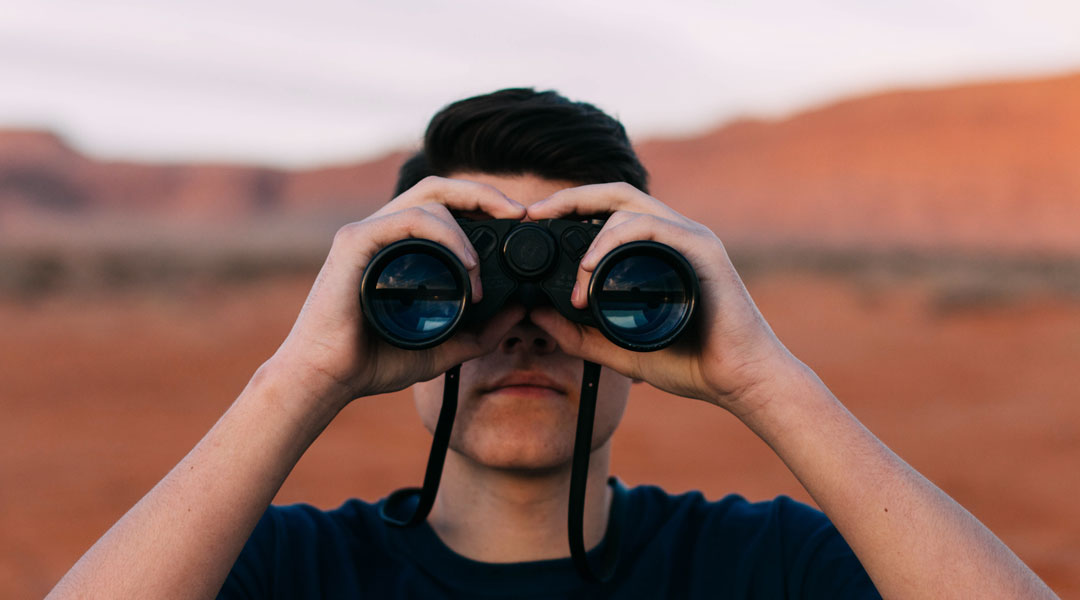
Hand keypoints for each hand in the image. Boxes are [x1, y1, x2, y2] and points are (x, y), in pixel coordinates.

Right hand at [267, 176, 527, 409]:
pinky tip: (465, 263)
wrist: (326, 379)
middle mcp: (382, 231)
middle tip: (519, 212)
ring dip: (465, 229)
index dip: (482, 204)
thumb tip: (520, 311)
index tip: (518, 222)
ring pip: (428, 200)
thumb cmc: (372, 361)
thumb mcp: (442, 348)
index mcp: (399, 247)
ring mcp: (366, 232)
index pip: (444, 206)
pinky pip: (407, 219)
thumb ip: (480, 333)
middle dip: (483, 193)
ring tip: (478, 270)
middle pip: (438, 188)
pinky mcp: (354, 242)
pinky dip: (444, 234)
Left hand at [526, 183, 796, 415]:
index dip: (571, 208)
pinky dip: (615, 240)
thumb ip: (580, 335)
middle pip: (615, 194)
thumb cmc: (692, 363)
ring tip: (575, 275)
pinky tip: (593, 266)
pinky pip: (651, 227)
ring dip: (591, 234)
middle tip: (534, 213)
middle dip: (570, 197)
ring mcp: (689, 238)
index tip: (534, 222)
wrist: (741, 380)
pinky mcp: (701, 249)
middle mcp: (674, 234)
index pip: (609, 211)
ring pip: (628, 207)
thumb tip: (537, 315)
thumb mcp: (619, 350)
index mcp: (657, 250)